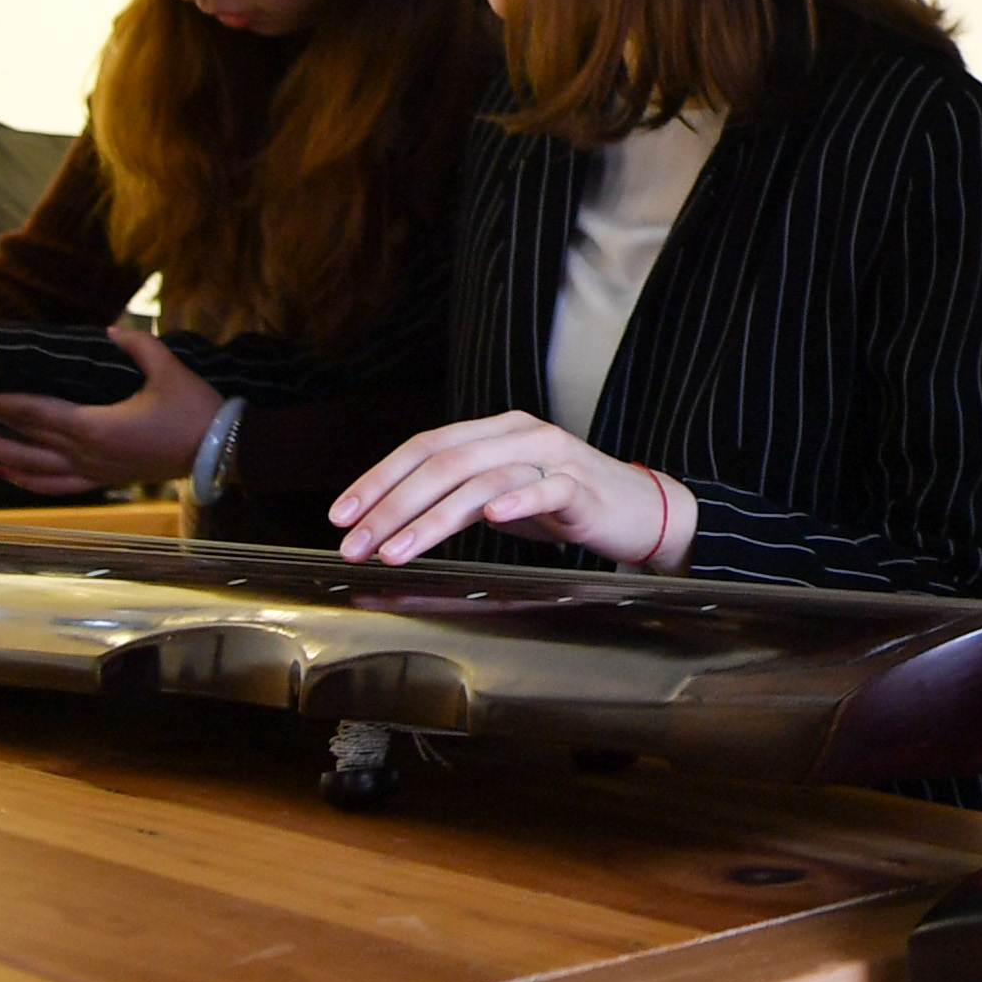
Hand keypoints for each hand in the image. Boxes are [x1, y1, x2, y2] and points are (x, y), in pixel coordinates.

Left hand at [0, 324, 221, 495]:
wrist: (219, 449)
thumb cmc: (195, 409)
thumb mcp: (169, 369)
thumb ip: (137, 345)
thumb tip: (108, 331)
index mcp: (96, 426)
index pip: (35, 412)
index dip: (0, 401)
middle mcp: (86, 452)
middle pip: (23, 439)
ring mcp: (92, 470)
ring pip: (30, 467)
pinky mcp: (102, 479)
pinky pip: (54, 486)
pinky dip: (24, 481)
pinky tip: (3, 473)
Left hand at [331, 415, 691, 567]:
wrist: (640, 510)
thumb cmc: (565, 504)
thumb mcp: (501, 494)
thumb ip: (456, 495)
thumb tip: (387, 520)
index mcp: (495, 431)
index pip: (424, 447)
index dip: (378, 479)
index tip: (341, 516)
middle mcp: (520, 435)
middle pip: (443, 462)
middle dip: (391, 505)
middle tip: (356, 543)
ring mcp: (553, 458)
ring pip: (481, 480)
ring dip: (431, 518)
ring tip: (395, 550)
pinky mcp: (582, 487)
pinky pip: (545, 490)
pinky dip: (516, 501)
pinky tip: (491, 520)